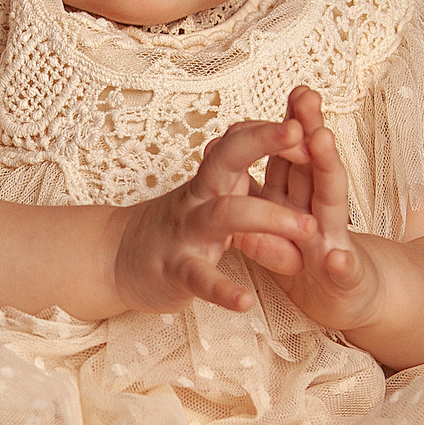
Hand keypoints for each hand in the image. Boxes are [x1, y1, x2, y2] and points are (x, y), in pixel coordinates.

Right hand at [111, 117, 320, 313]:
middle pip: (227, 157)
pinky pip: (200, 277)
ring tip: (307, 227)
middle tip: (303, 133)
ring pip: (224, 214)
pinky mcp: (176, 270)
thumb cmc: (177, 227)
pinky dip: (222, 290)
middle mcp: (200, 198)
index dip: (272, 130)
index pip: (239, 140)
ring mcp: (187, 232)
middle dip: (263, 141)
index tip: (306, 123)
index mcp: (213, 181)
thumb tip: (294, 189)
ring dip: (268, 216)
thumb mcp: (212, 201)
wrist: (116, 258)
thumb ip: (247, 189)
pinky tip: (245, 301)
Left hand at [238, 87, 383, 333]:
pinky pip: (342, 274)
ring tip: (321, 141)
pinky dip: (341, 265)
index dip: (295, 123)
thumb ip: (265, 193)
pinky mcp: (345, 283)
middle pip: (317, 164)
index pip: (298, 155)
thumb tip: (235, 162)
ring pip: (332, 204)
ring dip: (328, 171)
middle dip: (311, 128)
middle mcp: (324, 213)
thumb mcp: (280, 223)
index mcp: (304, 199)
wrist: (348, 303)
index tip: (293, 91)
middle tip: (306, 97)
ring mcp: (336, 244)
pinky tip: (337, 258)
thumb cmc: (309, 259)